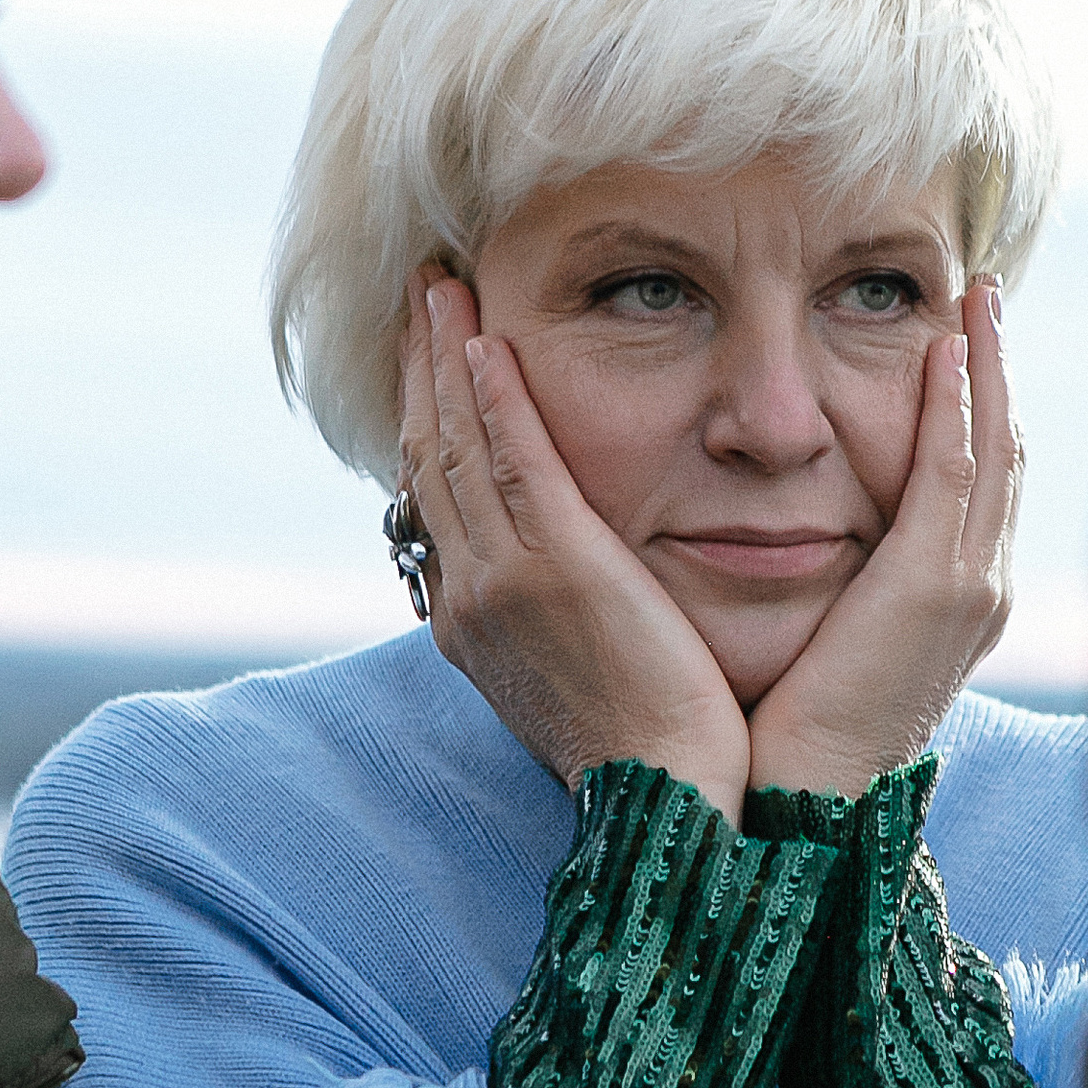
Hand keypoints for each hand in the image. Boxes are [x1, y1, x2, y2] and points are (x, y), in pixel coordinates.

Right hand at [399, 271, 750, 814]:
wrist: (668, 801)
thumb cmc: (650, 749)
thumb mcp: (580, 673)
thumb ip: (559, 614)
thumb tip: (565, 580)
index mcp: (473, 621)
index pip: (436, 494)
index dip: (427, 415)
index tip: (429, 354)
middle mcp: (470, 594)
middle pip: (429, 454)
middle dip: (420, 365)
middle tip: (421, 290)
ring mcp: (504, 580)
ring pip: (457, 444)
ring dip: (444, 356)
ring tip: (440, 286)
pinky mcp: (557, 569)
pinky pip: (513, 462)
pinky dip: (493, 398)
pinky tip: (485, 341)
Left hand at [745, 281, 1017, 799]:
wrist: (808, 806)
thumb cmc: (795, 738)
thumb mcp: (832, 641)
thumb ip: (840, 584)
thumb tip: (803, 543)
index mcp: (959, 603)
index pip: (982, 483)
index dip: (983, 408)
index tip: (965, 343)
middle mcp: (982, 589)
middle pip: (1007, 452)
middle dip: (999, 370)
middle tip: (985, 298)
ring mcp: (969, 587)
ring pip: (995, 448)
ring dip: (987, 366)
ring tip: (977, 299)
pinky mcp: (935, 588)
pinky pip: (956, 472)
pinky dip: (959, 406)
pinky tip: (947, 351)